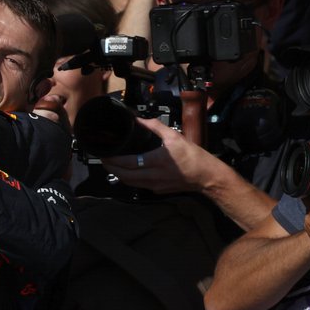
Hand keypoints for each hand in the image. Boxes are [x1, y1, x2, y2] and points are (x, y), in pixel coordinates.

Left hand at [100, 118, 222, 194]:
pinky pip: (138, 185)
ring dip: (118, 175)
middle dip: (111, 168)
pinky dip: (129, 179)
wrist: (206, 176)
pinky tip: (128, 171)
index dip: (114, 160)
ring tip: (112, 165)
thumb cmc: (192, 156)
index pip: (128, 163)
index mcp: (156, 161)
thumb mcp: (175, 137)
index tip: (105, 154)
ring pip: (129, 183)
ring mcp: (154, 185)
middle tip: (104, 159)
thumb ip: (156, 127)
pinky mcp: (157, 190)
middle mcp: (152, 176)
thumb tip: (140, 119)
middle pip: (124, 176)